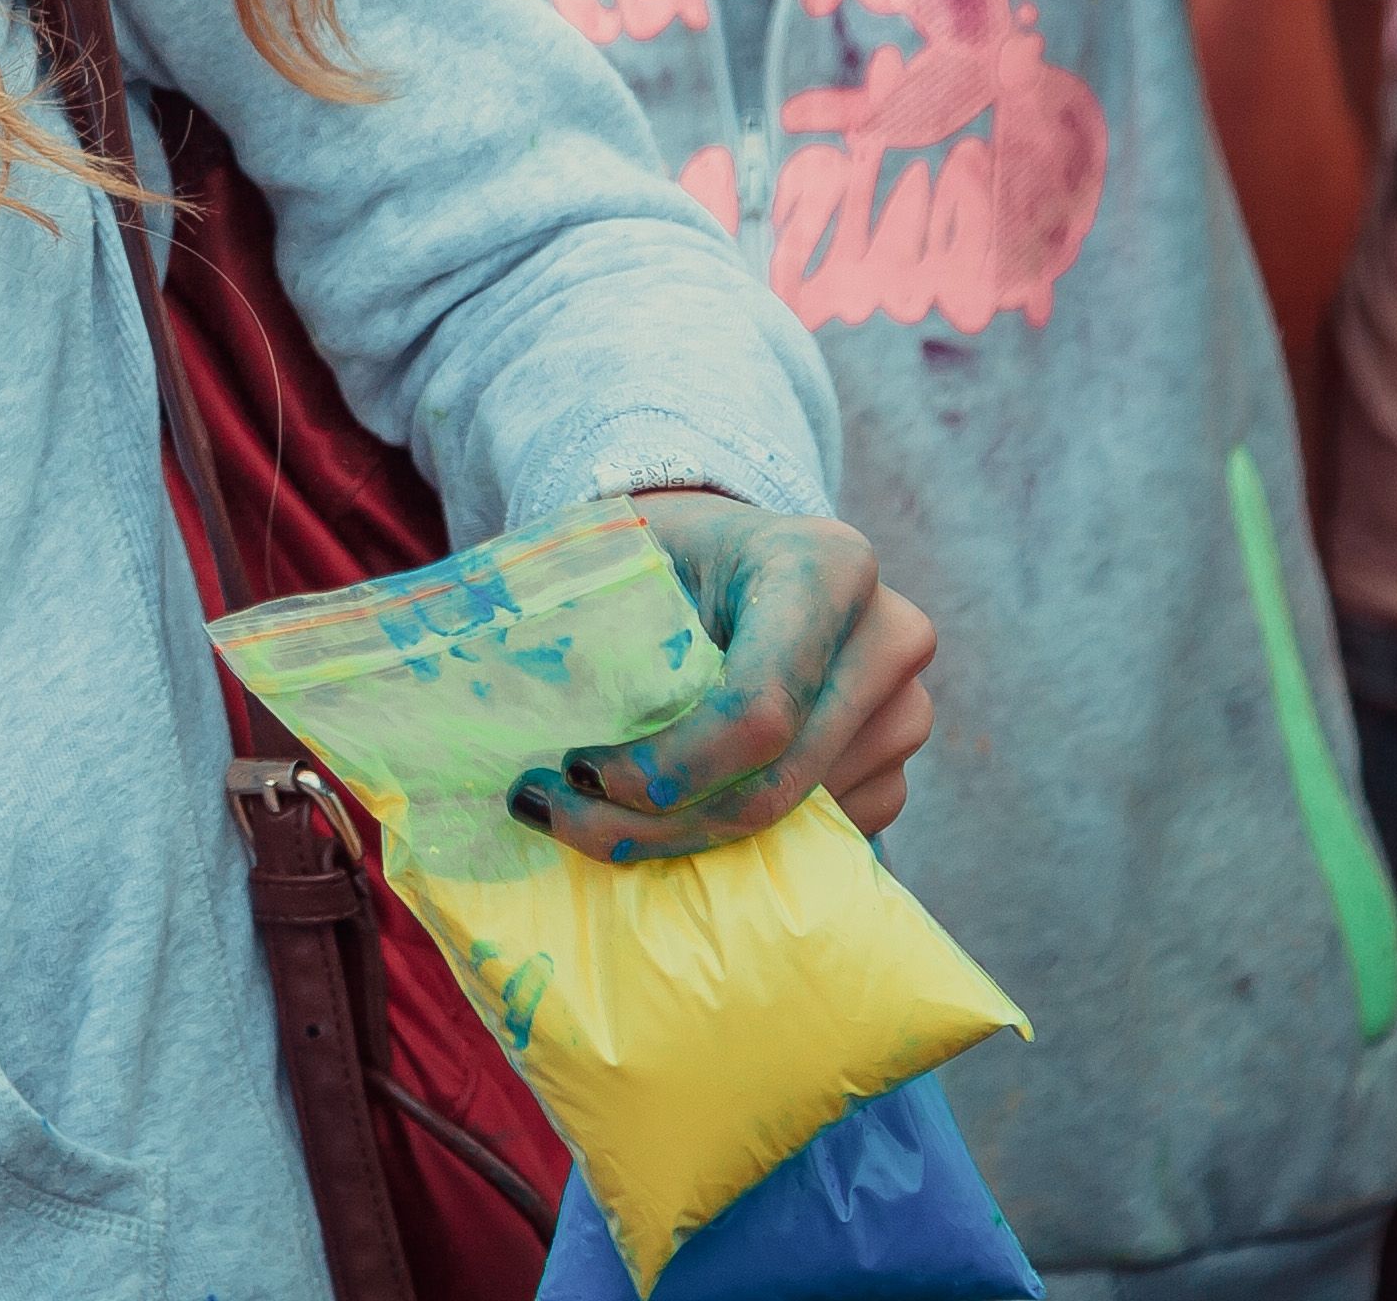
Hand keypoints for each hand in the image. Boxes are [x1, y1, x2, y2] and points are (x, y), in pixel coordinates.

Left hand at [514, 491, 939, 862]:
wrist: (731, 556)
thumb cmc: (664, 552)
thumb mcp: (616, 549)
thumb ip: (576, 614)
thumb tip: (492, 701)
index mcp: (825, 566)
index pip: (756, 710)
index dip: (666, 767)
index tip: (575, 774)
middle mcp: (888, 637)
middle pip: (775, 784)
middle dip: (656, 822)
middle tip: (553, 815)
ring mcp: (904, 710)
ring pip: (795, 825)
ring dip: (685, 840)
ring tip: (591, 814)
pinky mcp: (894, 768)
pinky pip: (819, 841)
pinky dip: (732, 846)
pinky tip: (666, 815)